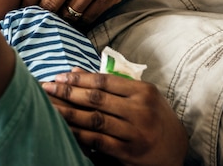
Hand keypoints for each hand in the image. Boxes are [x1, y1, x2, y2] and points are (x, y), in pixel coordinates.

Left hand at [22, 0, 176, 23]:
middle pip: (50, 4)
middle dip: (41, 14)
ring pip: (69, 14)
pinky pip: (88, 17)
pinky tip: (76, 17)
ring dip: (61, 19)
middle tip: (37, 19)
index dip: (26, 2)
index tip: (23, 9)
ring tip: (56, 19)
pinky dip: (80, 19)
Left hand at [43, 69, 187, 165]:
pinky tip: (64, 127)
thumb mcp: (140, 95)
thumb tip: (75, 70)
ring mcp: (136, 133)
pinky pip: (98, 141)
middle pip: (96, 99)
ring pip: (95, 120)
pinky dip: (79, 133)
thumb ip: (110, 83)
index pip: (104, 81)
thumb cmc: (153, 115)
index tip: (59, 76)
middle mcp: (141, 111)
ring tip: (49, 106)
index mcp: (144, 91)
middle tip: (46, 87)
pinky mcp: (129, 152)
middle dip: (67, 92)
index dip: (79, 78)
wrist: (176, 149)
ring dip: (68, 112)